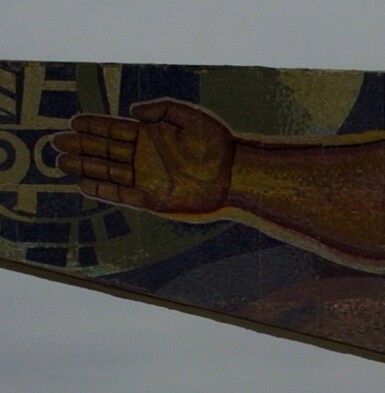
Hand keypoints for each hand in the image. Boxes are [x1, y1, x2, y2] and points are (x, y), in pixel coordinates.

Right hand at [51, 100, 234, 212]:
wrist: (237, 175)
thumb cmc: (218, 144)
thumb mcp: (189, 116)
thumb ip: (160, 109)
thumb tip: (132, 112)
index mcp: (152, 135)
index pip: (115, 129)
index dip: (93, 125)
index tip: (73, 121)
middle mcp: (146, 156)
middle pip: (106, 150)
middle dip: (81, 145)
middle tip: (56, 142)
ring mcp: (148, 177)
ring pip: (108, 171)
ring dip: (85, 167)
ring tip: (61, 162)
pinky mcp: (153, 198)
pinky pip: (122, 194)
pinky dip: (103, 190)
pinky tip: (84, 184)